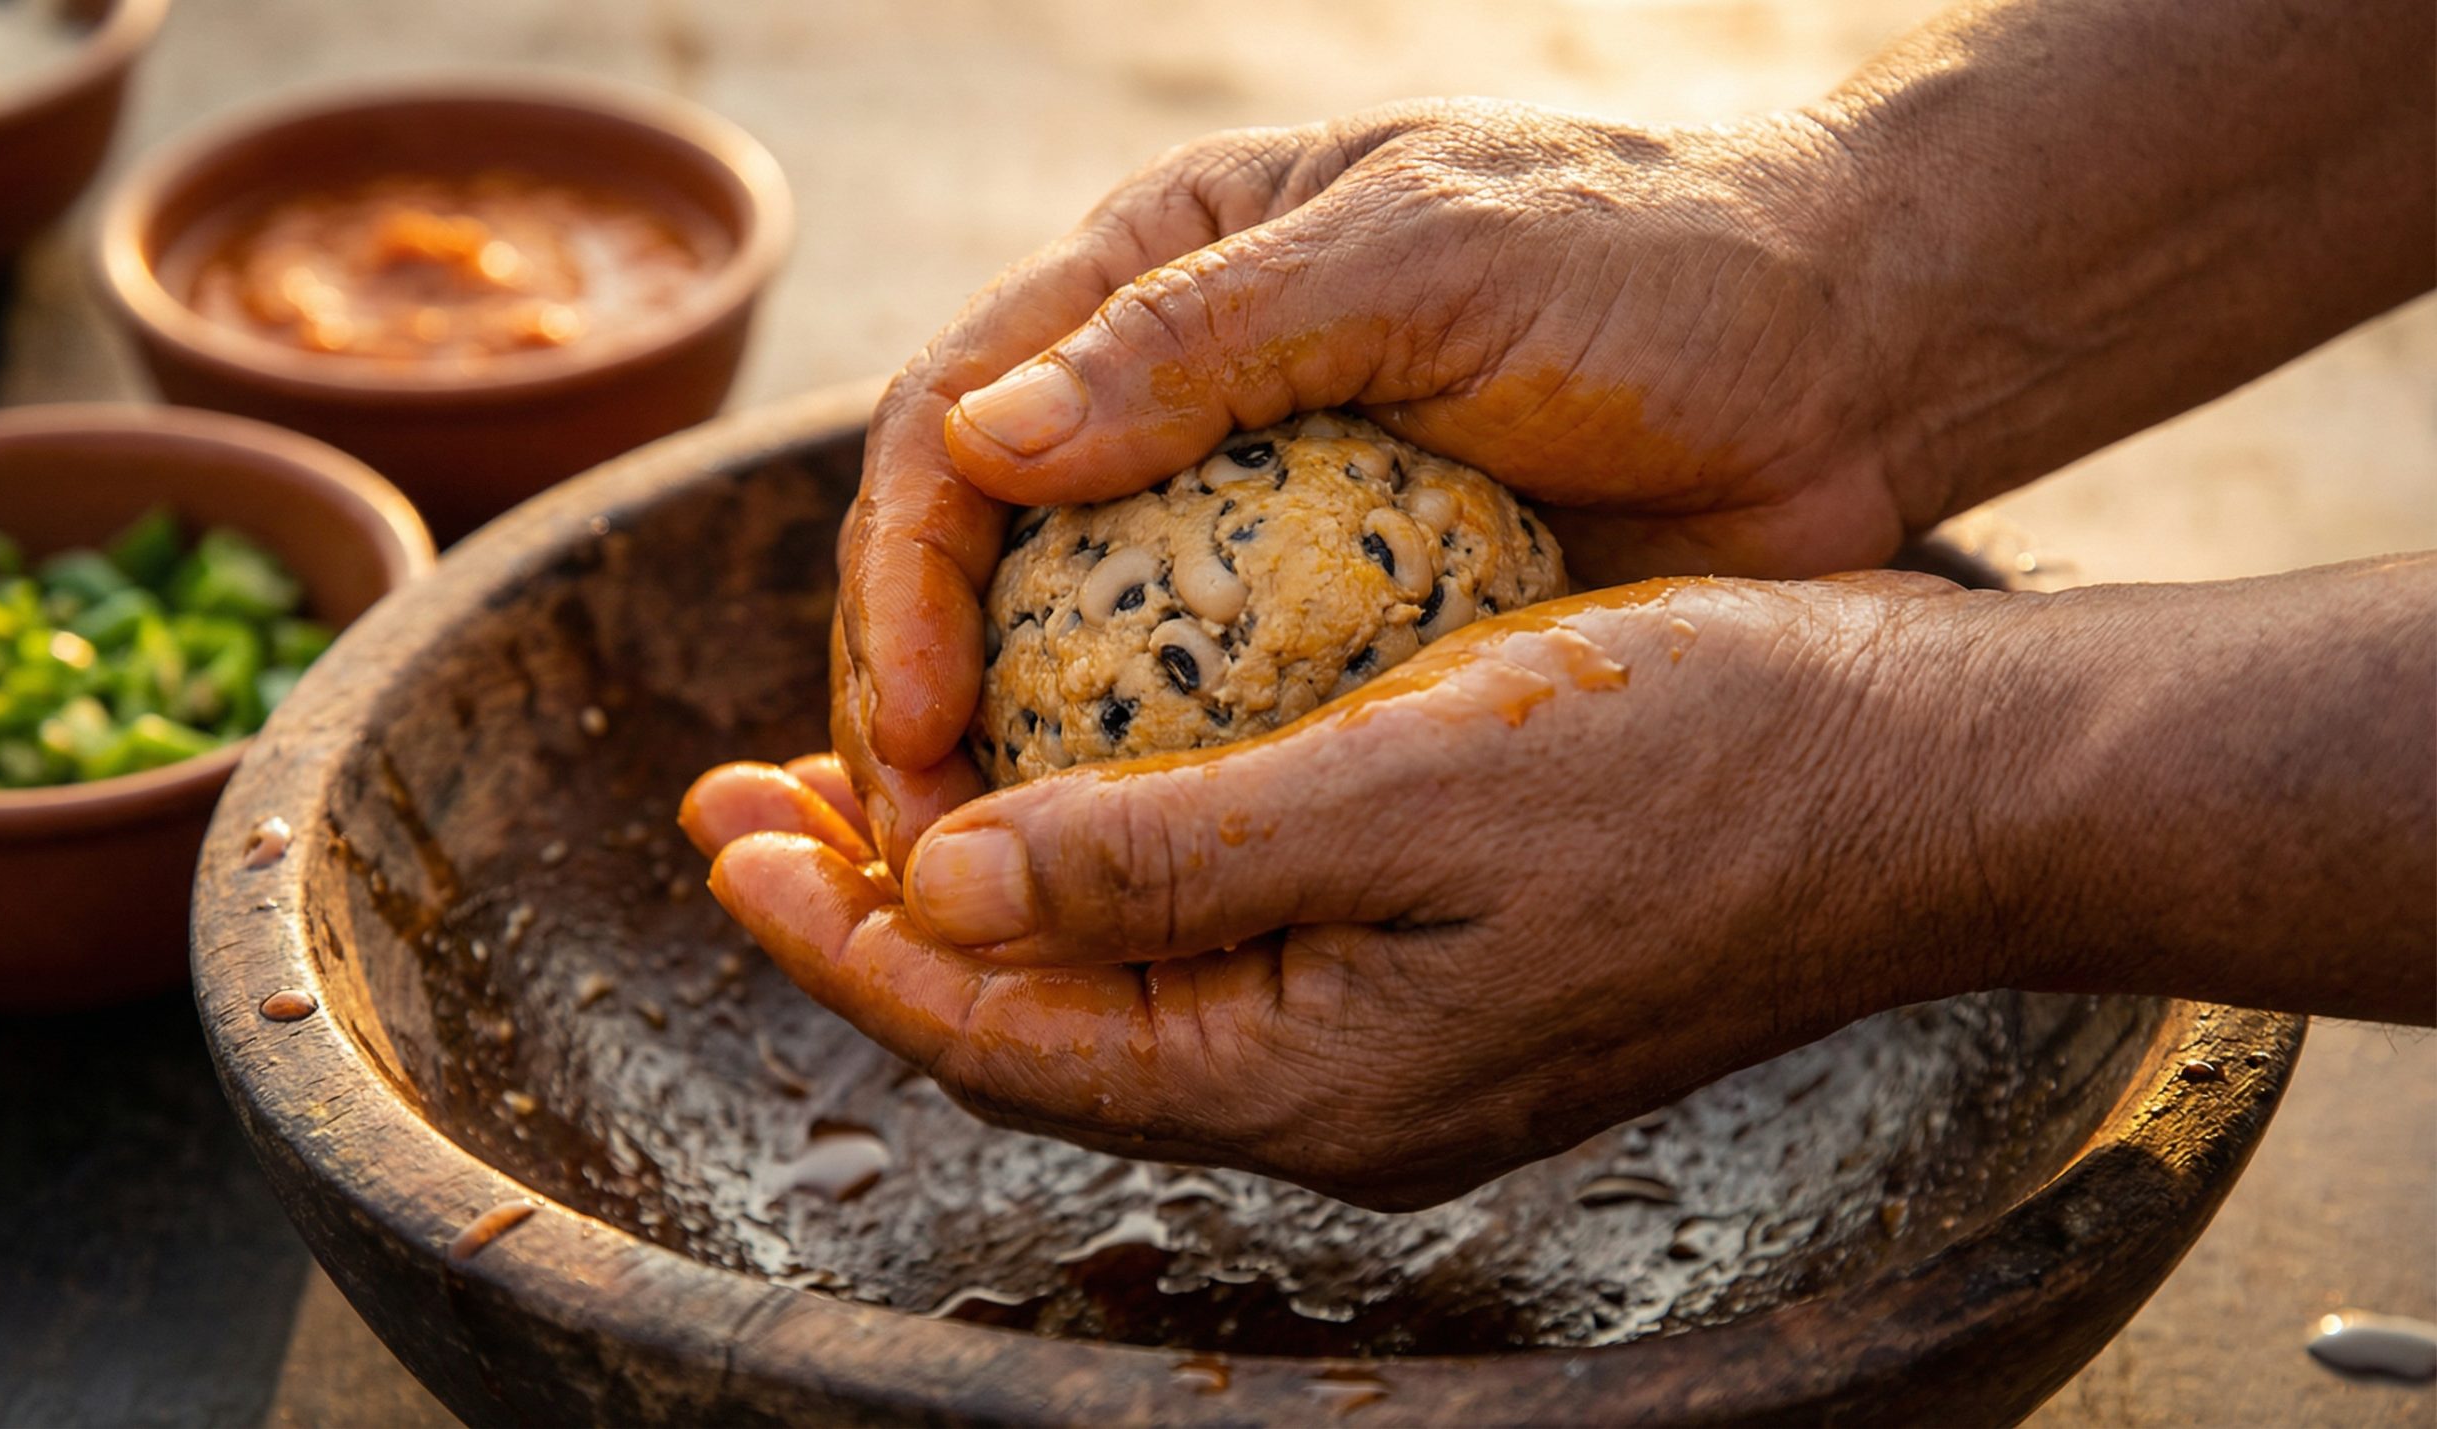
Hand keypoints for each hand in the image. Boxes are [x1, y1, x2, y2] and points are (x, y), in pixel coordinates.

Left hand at [692, 573, 2000, 1208]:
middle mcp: (1332, 1093)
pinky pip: (1217, 928)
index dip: (847, 934)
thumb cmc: (1709, 765)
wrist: (1937, 784)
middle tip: (742, 801)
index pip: (1004, 1030)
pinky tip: (1065, 768)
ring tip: (859, 779)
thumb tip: (952, 880)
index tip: (729, 832)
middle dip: (879, 907)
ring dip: (983, 875)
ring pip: (1120, 973)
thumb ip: (1173, 850)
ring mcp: (1390, 1039)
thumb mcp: (1416, 786)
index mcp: (1312, 1084)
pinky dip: (1106, 852)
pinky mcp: (1437, 969)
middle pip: (1041, 1015)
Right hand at [836, 98, 1911, 856]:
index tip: (912, 725)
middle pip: (979, 562)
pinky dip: (1142, 808)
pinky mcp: (1334, 630)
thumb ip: (1207, 339)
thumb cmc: (1655, 268)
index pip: (953, 420)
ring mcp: (1251, 526)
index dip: (901, 576)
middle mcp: (1174, 401)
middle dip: (917, 702)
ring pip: (1068, 661)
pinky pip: (1201, 730)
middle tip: (912, 851)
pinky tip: (1111, 895)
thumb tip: (984, 444)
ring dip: (1006, 780)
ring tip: (971, 909)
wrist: (1851, 361)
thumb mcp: (1433, 263)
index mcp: (1161, 274)